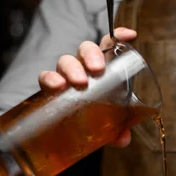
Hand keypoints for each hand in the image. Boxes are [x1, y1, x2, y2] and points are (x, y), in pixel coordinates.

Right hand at [38, 27, 137, 147]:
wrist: (69, 134)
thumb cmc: (93, 119)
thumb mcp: (109, 124)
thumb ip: (118, 129)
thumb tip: (122, 139)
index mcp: (102, 69)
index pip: (108, 46)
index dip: (118, 36)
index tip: (130, 36)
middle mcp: (83, 68)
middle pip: (86, 50)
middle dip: (91, 55)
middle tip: (97, 70)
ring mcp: (65, 76)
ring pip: (66, 61)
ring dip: (72, 68)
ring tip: (78, 82)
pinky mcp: (49, 89)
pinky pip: (45, 78)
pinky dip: (50, 78)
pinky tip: (56, 85)